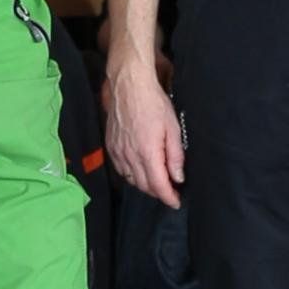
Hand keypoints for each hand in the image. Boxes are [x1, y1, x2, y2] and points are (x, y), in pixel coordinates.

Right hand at [105, 52, 185, 205]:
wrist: (128, 86)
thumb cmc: (153, 103)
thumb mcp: (173, 128)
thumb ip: (175, 156)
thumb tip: (178, 177)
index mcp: (147, 153)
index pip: (158, 185)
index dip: (168, 197)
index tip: (176, 202)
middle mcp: (130, 156)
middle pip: (144, 186)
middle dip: (158, 192)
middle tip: (170, 191)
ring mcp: (118, 152)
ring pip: (131, 180)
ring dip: (144, 185)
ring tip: (157, 182)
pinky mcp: (111, 146)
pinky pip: (120, 170)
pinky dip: (131, 175)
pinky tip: (139, 171)